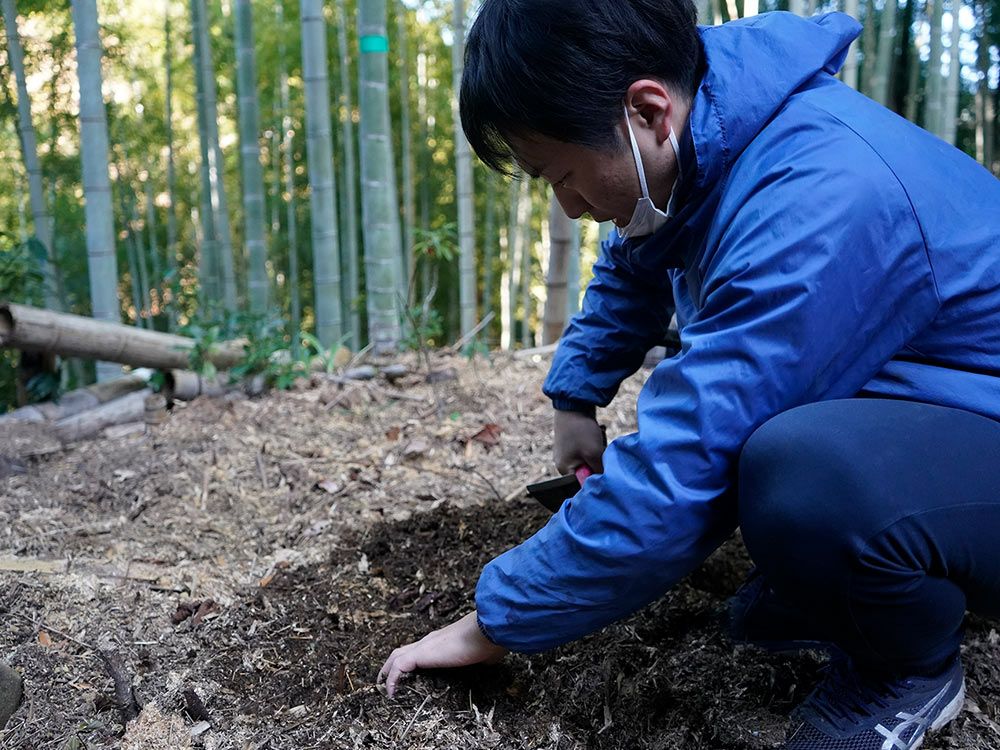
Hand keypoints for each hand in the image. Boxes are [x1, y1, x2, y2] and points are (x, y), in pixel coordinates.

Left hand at [377, 611, 507, 696]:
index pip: (420, 649)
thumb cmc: (489, 642)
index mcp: (442, 642)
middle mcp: (430, 641)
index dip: (411, 661)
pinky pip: (399, 667)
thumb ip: (480, 659)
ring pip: (396, 656)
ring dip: (388, 670)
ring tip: (383, 688)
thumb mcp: (483, 655)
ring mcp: (424, 645)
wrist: (487, 631)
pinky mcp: (421, 653)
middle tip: (386, 682)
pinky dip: (392, 679)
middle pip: (403, 651)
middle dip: (392, 665)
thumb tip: (487, 661)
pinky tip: (391, 693)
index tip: (409, 677)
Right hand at [553, 408, 604, 474]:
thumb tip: (605, 480)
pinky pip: (588, 450)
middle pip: (587, 471)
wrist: (573, 404)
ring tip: (598, 438)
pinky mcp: (573, 443)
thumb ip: (599, 470)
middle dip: (597, 462)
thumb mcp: (593, 453)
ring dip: (598, 451)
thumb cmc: (581, 430)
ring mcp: (568, 452)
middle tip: (600, 448)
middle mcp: (563, 463)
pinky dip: (595, 443)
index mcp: (564, 470)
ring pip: (589, 459)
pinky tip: (596, 433)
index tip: (603, 468)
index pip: (582, 484)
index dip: (595, 478)